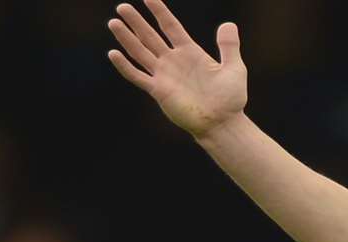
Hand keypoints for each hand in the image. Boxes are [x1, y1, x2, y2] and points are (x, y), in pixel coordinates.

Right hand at [106, 1, 246, 137]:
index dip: (159, 11)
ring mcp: (164, 75)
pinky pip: (138, 76)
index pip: (170, 26)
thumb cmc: (230, 99)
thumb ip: (229, 46)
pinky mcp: (159, 91)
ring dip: (127, 38)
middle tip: (122, 7)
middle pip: (150, 36)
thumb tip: (228, 24)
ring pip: (140, 52)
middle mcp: (173, 61)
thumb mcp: (234, 68)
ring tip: (114, 22)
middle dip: (136, 22)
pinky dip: (125, 66)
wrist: (223, 123)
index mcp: (189, 52)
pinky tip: (113, 53)